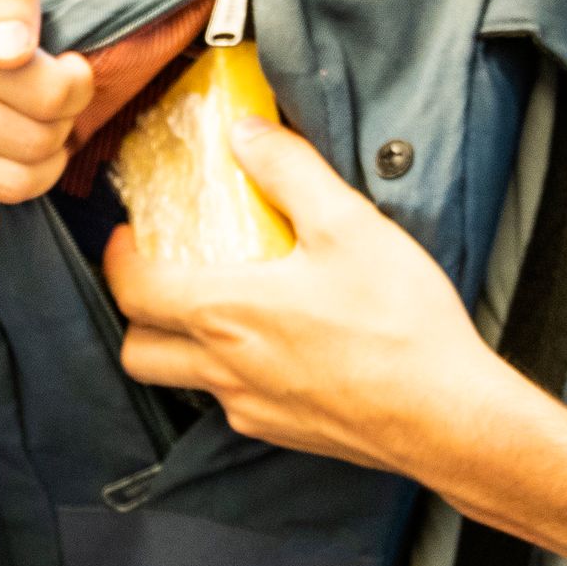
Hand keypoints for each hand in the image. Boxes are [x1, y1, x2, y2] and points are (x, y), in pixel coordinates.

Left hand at [103, 118, 554, 488]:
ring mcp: (252, 408)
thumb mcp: (348, 224)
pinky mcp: (284, 433)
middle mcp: (226, 369)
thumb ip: (289, 169)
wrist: (448, 416)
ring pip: (182, 382)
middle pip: (139, 350)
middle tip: (161, 276)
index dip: (118, 259)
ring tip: (217, 309)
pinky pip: (233, 404)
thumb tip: (246, 132)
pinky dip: (232, 374)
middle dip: (136, 312)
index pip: (132, 290)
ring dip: (180, 347)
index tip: (128, 235)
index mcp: (226, 313)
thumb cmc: (400, 325)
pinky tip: (276, 347)